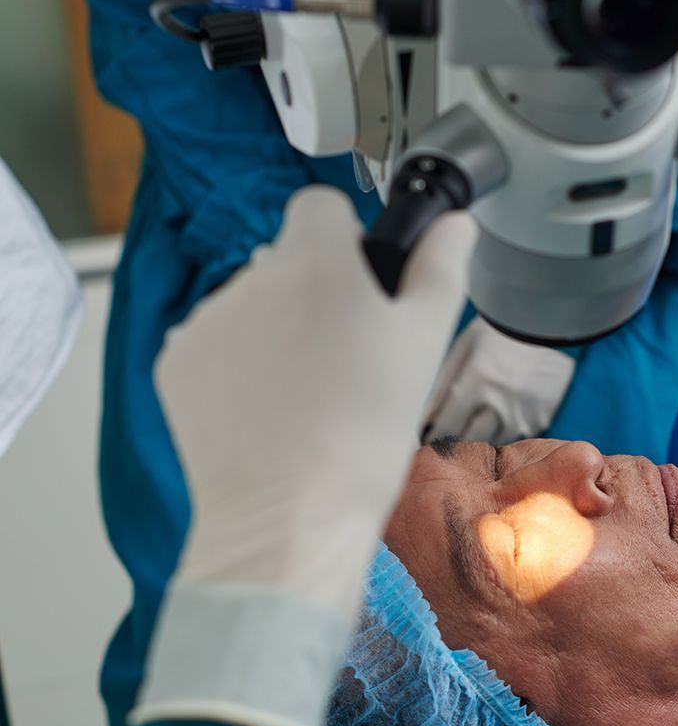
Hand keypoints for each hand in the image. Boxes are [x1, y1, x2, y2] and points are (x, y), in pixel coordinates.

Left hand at [159, 186, 472, 619]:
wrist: (288, 519)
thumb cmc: (363, 438)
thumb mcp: (423, 346)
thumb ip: (440, 269)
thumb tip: (454, 224)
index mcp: (315, 262)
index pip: (321, 205)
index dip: (347, 240)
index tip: (364, 288)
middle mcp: (251, 279)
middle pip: (285, 259)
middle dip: (312, 291)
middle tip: (346, 358)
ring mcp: (206, 321)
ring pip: (249, 303)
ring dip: (274, 329)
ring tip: (307, 395)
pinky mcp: (176, 364)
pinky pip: (213, 344)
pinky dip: (238, 367)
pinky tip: (269, 412)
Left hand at [421, 317, 575, 445]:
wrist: (545, 320)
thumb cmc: (497, 332)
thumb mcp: (463, 350)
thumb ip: (442, 388)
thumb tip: (425, 422)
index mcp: (478, 381)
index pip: (447, 427)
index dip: (434, 437)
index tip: (429, 438)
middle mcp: (502, 402)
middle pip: (469, 442)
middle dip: (455, 442)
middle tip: (449, 434)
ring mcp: (525, 413)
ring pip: (493, 444)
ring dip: (481, 436)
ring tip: (478, 419)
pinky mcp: (542, 418)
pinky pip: (515, 438)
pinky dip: (504, 431)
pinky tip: (503, 413)